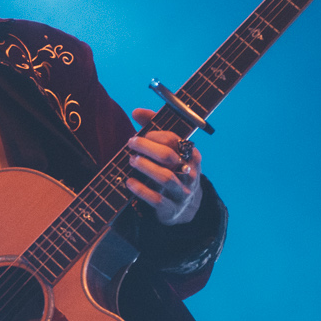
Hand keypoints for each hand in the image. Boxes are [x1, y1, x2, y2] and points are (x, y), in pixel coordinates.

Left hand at [126, 107, 202, 224]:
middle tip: (131, 143)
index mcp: (191, 155)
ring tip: (131, 160)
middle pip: (169, 156)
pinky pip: (157, 200)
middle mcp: (189, 173)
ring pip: (165, 178)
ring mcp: (181, 192)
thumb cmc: (172, 170)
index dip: (156, 135)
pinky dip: (141, 190)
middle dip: (147, 148)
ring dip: (145, 167)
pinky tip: (129, 182)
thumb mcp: (169, 150)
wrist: (185, 207)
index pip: (175, 140)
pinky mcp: (171, 209)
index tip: (142, 134)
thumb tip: (136, 112)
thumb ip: (153, 128)